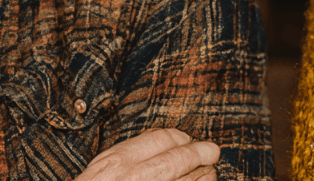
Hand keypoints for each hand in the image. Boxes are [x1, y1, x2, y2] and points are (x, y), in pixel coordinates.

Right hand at [74, 128, 220, 180]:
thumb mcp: (101, 168)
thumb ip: (127, 152)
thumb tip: (162, 140)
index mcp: (119, 163)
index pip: (161, 139)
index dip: (179, 137)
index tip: (187, 139)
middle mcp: (137, 178)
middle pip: (180, 158)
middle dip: (200, 152)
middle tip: (212, 150)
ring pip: (192, 180)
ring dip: (204, 174)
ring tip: (209, 171)